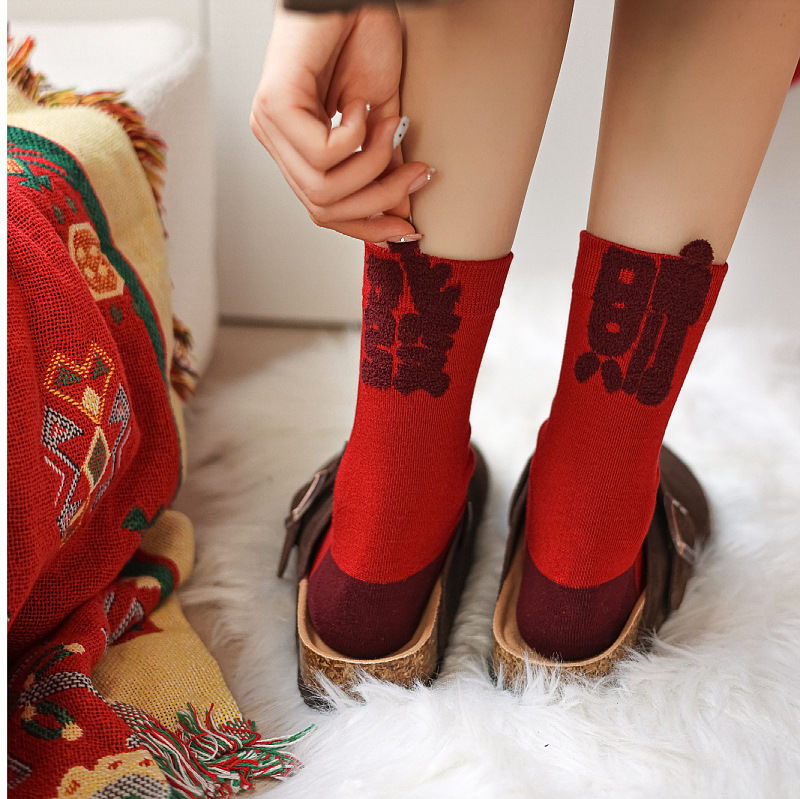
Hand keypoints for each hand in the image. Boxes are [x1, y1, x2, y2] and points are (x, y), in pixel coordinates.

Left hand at [251, 4, 431, 242]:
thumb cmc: (363, 41)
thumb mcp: (382, 122)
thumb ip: (385, 168)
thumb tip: (401, 212)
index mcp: (298, 149)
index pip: (324, 211)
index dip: (367, 227)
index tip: (408, 229)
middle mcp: (277, 142)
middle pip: (323, 209)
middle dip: (378, 199)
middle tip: (414, 174)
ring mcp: (270, 125)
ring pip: (322, 189)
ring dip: (370, 163)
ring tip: (383, 127)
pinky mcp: (273, 105)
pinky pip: (321, 154)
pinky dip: (354, 135)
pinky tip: (358, 105)